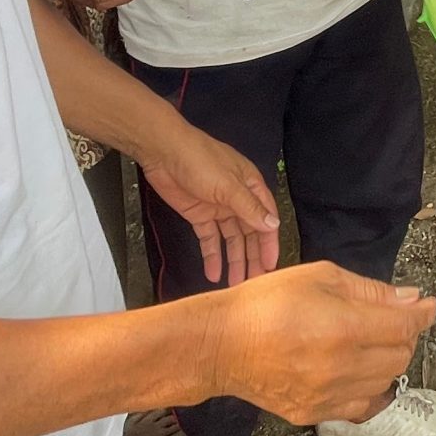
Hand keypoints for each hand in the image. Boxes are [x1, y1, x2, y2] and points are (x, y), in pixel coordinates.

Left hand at [137, 127, 280, 286]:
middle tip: (254, 280)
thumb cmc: (200, 160)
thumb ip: (249, 207)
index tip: (270, 265)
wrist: (163, 152)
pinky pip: (209, 239)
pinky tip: (213, 273)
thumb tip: (272, 225)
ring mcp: (217, 208)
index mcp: (250, 187)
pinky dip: (212, 255)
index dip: (269, 243)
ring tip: (235, 283)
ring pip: (231, 239)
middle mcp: (237, 199)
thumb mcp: (228, 185)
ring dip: (234, 260)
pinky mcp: (199, 215)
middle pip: (249, 232)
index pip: (265, 219)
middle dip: (253, 256)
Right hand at [204, 262, 435, 424]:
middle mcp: (340, 367)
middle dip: (404, 335)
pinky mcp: (315, 414)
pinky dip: (366, 384)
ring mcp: (328, 396)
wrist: (221, 345)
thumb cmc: (264, 304)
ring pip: (385, 382)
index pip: (404, 326)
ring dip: (386, 359)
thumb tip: (410, 299)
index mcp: (343, 328)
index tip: (427, 306)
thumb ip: (370, 290)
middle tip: (392, 319)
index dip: (422, 314)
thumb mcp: (319, 277)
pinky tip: (350, 366)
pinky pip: (361, 403)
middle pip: (401, 356)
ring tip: (366, 340)